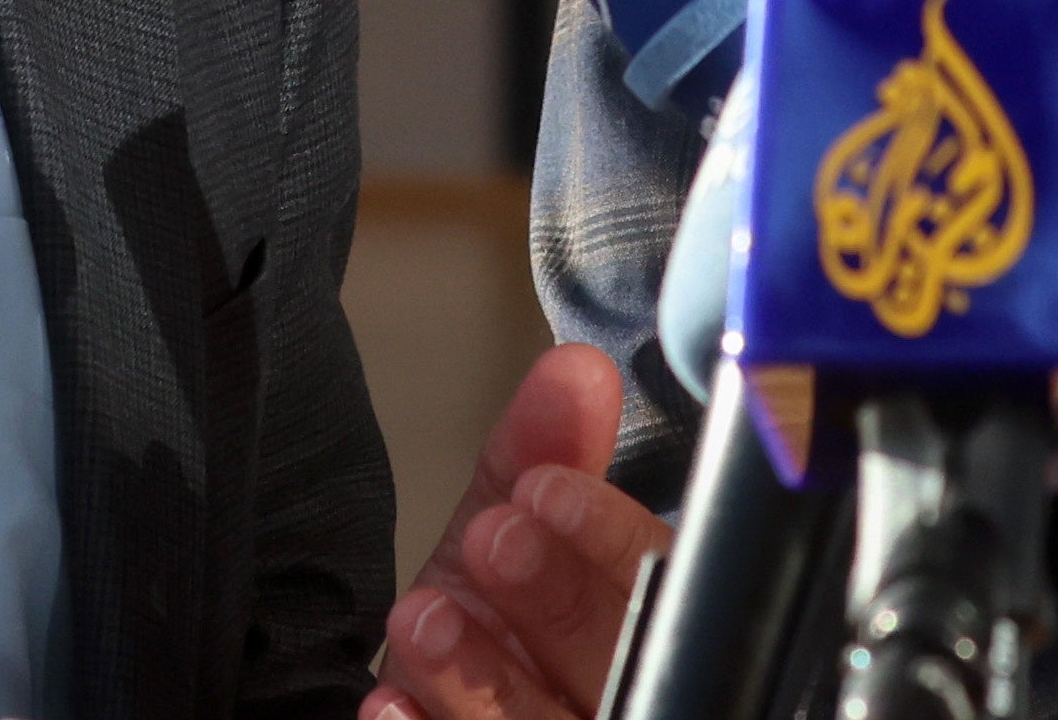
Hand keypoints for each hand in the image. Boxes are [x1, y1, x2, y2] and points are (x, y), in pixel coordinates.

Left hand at [363, 340, 669, 719]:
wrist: (435, 690)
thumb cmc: (494, 610)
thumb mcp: (512, 523)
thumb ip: (542, 449)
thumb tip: (575, 371)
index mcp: (646, 617)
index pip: (663, 581)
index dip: (611, 540)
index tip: (550, 491)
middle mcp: (626, 691)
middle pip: (616, 662)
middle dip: (554, 599)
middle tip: (495, 538)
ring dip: (482, 677)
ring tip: (425, 618)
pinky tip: (394, 705)